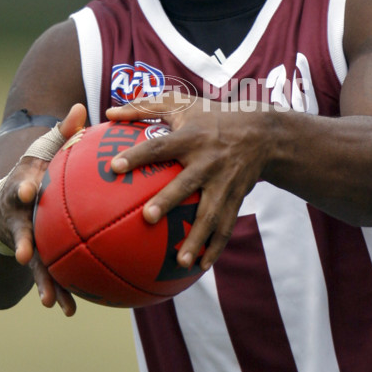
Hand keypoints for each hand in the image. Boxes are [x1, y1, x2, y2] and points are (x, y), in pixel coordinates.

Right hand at [0, 102, 86, 315]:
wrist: (1, 208)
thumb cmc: (34, 174)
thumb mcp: (44, 152)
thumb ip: (62, 134)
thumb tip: (79, 107)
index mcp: (23, 187)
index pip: (21, 185)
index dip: (24, 187)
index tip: (29, 191)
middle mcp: (18, 216)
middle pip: (17, 227)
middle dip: (19, 239)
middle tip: (21, 252)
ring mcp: (22, 239)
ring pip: (30, 261)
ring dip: (38, 279)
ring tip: (49, 299)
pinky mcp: (32, 257)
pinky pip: (46, 275)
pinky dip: (57, 290)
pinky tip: (69, 309)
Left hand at [106, 94, 272, 270]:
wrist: (262, 133)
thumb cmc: (211, 116)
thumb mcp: (181, 104)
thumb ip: (144, 107)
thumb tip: (109, 112)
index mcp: (191, 137)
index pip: (160, 146)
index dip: (138, 155)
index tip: (114, 166)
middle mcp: (208, 160)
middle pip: (186, 183)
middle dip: (169, 200)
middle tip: (147, 217)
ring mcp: (224, 182)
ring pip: (210, 213)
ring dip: (197, 238)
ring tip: (180, 261)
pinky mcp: (236, 198)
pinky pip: (226, 225)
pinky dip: (215, 247)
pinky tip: (200, 267)